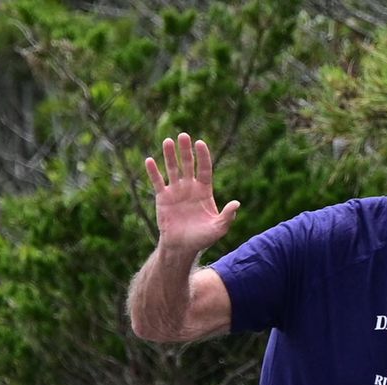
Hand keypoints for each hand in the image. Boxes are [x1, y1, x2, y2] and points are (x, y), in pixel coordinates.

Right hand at [144, 132, 239, 254]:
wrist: (182, 247)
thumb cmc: (202, 238)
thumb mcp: (218, 229)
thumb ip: (227, 216)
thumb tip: (237, 203)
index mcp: (205, 192)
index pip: (205, 170)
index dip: (203, 156)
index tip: (200, 143)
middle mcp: (190, 188)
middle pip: (188, 164)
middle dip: (186, 151)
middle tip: (183, 135)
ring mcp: (176, 191)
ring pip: (172, 169)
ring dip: (170, 155)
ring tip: (168, 141)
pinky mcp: (162, 197)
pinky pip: (157, 182)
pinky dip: (153, 172)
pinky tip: (149, 160)